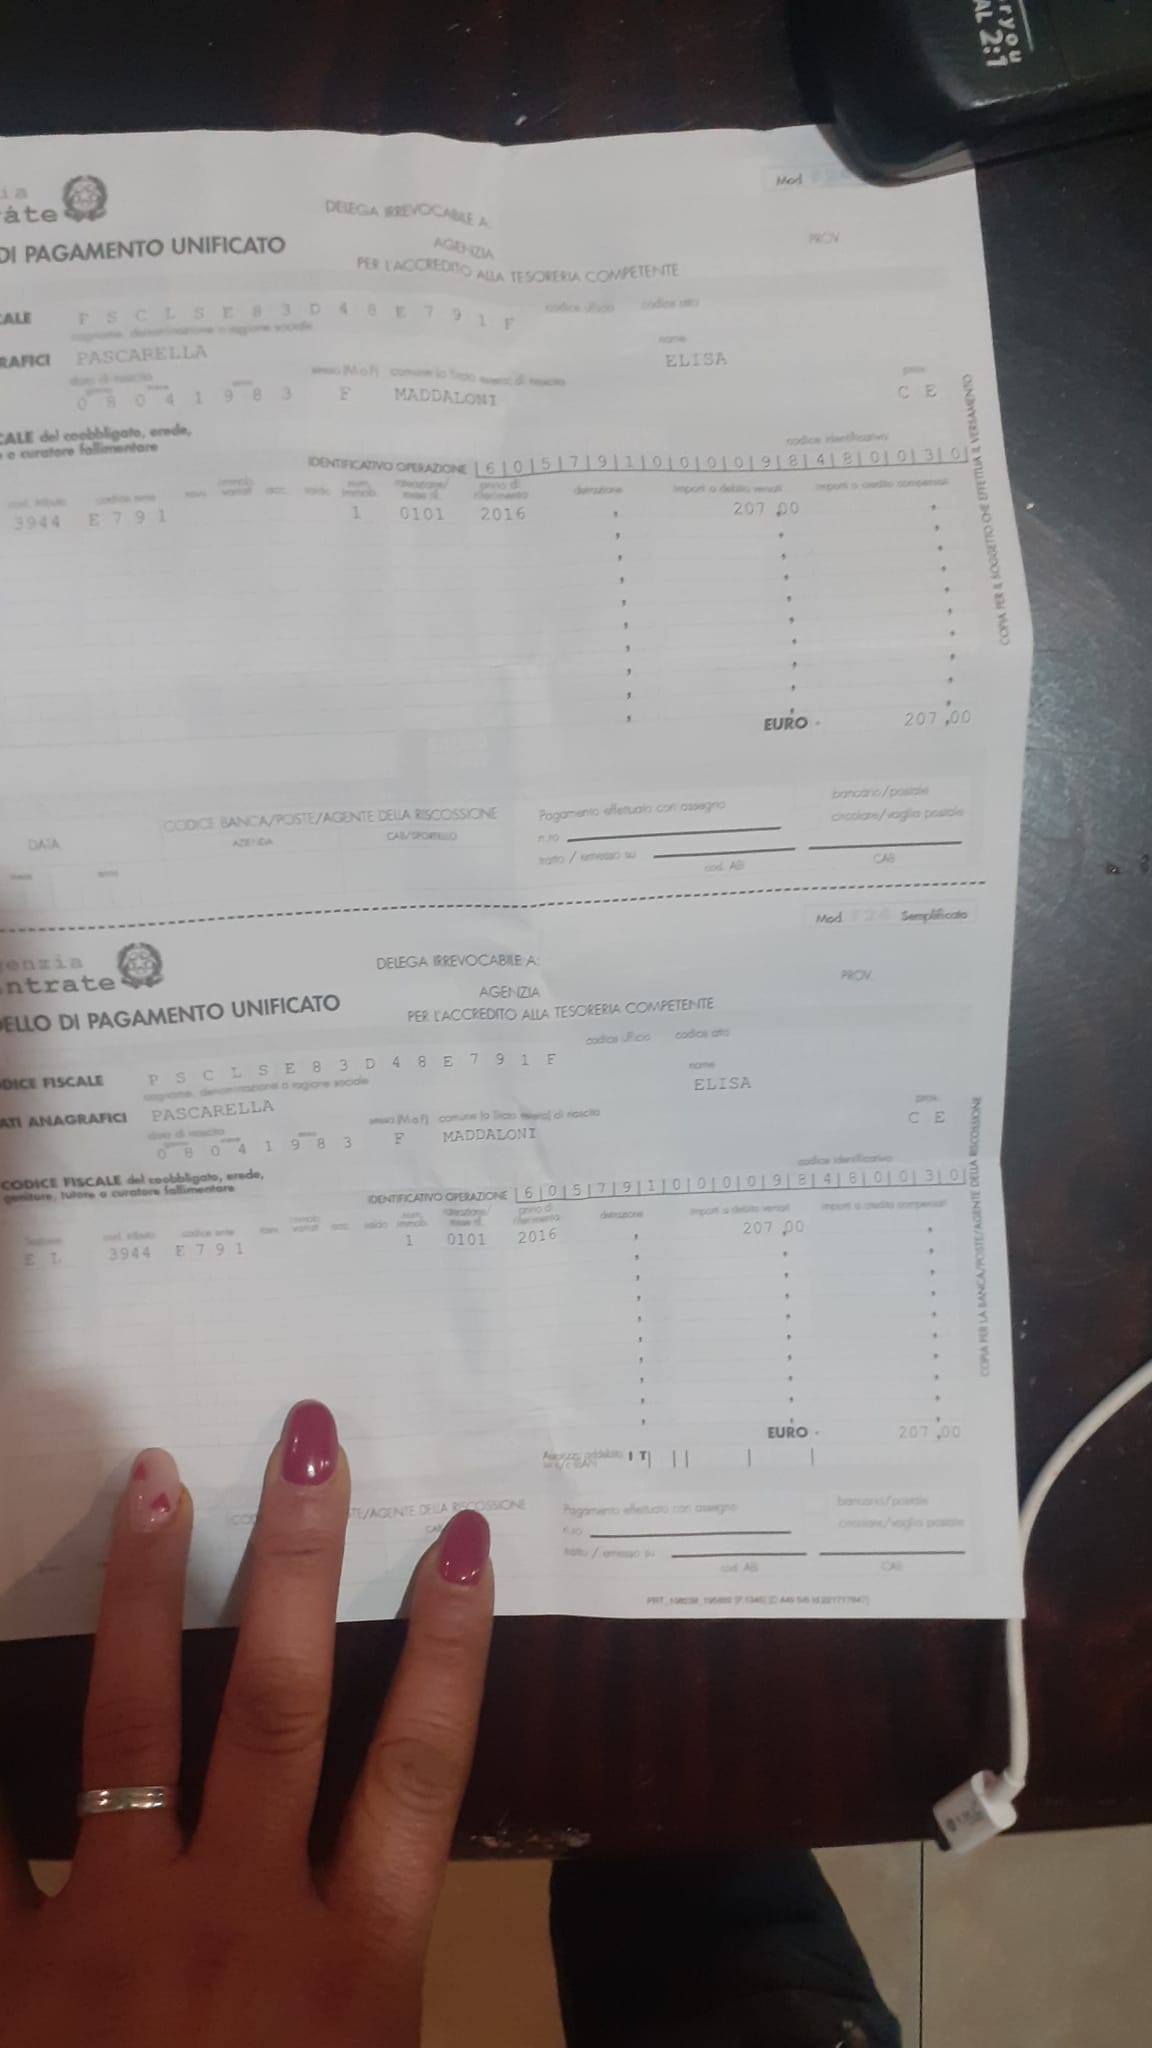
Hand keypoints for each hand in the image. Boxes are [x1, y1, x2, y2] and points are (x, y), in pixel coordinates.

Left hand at [0, 1401, 493, 2044]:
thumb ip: (383, 1989)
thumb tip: (409, 1870)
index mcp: (352, 1970)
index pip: (421, 1772)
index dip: (448, 1646)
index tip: (465, 1534)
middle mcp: (241, 1924)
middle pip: (279, 1707)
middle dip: (298, 1564)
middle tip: (309, 1437)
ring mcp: (113, 1937)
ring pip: (132, 1730)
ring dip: (146, 1596)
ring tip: (157, 1478)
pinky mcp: (12, 1969)